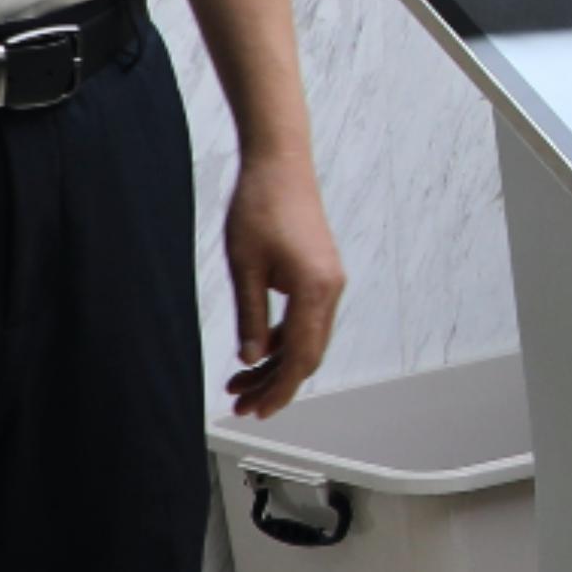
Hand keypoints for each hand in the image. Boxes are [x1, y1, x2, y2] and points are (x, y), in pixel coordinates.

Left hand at [220, 150, 345, 418]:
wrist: (280, 162)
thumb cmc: (261, 203)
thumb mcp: (244, 266)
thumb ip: (250, 317)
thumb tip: (250, 359)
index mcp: (316, 290)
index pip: (300, 357)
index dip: (279, 389)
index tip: (257, 410)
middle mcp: (330, 289)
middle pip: (308, 355)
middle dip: (276, 384)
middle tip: (242, 404)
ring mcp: (328, 282)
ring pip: (307, 340)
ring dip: (277, 364)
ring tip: (241, 382)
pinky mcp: (320, 274)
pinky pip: (306, 320)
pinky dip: (283, 340)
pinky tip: (256, 348)